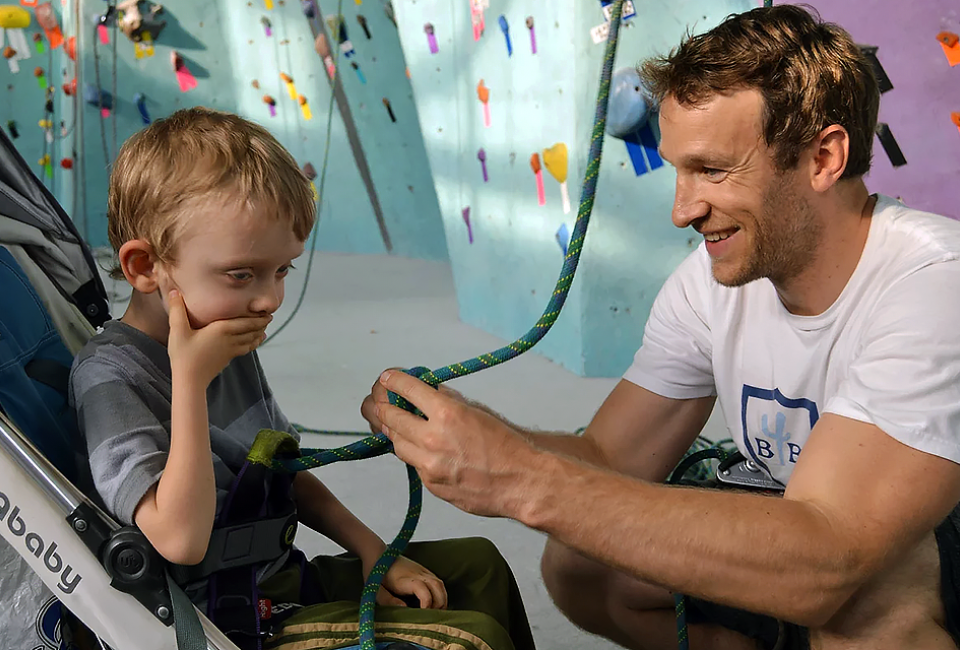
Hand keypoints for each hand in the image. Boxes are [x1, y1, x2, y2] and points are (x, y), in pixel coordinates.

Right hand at [166, 290, 272, 387]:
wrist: (189, 379)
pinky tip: (253, 344)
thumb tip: (174, 291)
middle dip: (261, 324)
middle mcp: (230, 339)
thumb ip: (177, 310)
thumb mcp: (178, 330)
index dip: (258, 318)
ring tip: (264, 330)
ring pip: (250, 341)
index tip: (268, 313)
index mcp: (222, 329)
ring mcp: (230, 351)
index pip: (246, 322)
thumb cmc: (184, 354)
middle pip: (251, 331)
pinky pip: (245, 350)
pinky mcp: (228, 359)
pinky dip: (252, 345)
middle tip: (269, 318)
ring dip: (258, 334)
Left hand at [367, 555, 447, 608]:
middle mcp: (418, 573)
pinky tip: (434, 604)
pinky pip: (438, 582)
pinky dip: (440, 594)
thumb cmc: (376, 572)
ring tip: (435, 613)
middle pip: (438, 587)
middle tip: (431, 618)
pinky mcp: (424, 570)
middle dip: (439, 605)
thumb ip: (389, 601)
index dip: (427, 604)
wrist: (378, 553)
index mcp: (406, 579)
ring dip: (442, 600)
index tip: (423, 615)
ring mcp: (422, 571)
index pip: (424, 590)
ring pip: (440, 584)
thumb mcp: (376, 590)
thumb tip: (405, 609)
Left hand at [374, 370, 537, 518]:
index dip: (393, 381)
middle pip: (390, 419)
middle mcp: (432, 438)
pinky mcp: (431, 485)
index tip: (387, 378)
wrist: (522, 482)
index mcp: (447, 413)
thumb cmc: (506, 444)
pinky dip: (414, 454)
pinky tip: (422, 449)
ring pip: (396, 444)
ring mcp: (429, 465)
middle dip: (383, 407)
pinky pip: (413, 464)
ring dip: (394, 433)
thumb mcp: (478, 411)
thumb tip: (429, 391)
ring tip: (398, 426)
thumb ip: (449, 400)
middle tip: (381, 402)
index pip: (408, 390)